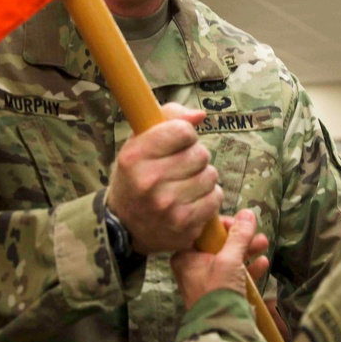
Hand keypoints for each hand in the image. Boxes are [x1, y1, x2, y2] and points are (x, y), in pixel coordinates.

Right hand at [106, 103, 222, 254]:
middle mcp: (149, 182)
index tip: (178, 141)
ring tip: (185, 184)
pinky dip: (208, 198)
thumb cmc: (136, 176)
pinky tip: (191, 201)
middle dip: (195, 157)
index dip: (185, 134)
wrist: (125, 226)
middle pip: (200, 154)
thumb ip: (168, 118)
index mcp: (135, 157)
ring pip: (211, 176)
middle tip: (180, 166)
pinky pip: (215, 198)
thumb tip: (200, 115)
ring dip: (203, 177)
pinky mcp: (184, 225)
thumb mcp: (139, 142)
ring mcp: (167, 206)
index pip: (182, 131)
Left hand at [170, 209, 269, 308]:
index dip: (223, 225)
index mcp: (186, 256)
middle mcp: (193, 266)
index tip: (240, 223)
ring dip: (247, 251)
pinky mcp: (219, 291)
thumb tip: (247, 213)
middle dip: (241, 239)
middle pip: (218, 244)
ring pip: (228, 258)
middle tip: (256, 234)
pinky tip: (262, 264)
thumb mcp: (230, 260)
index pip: (203, 231)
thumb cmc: (218, 291)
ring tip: (263, 245)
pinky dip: (247, 268)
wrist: (222, 329)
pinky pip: (233, 274)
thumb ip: (239, 236)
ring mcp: (206, 279)